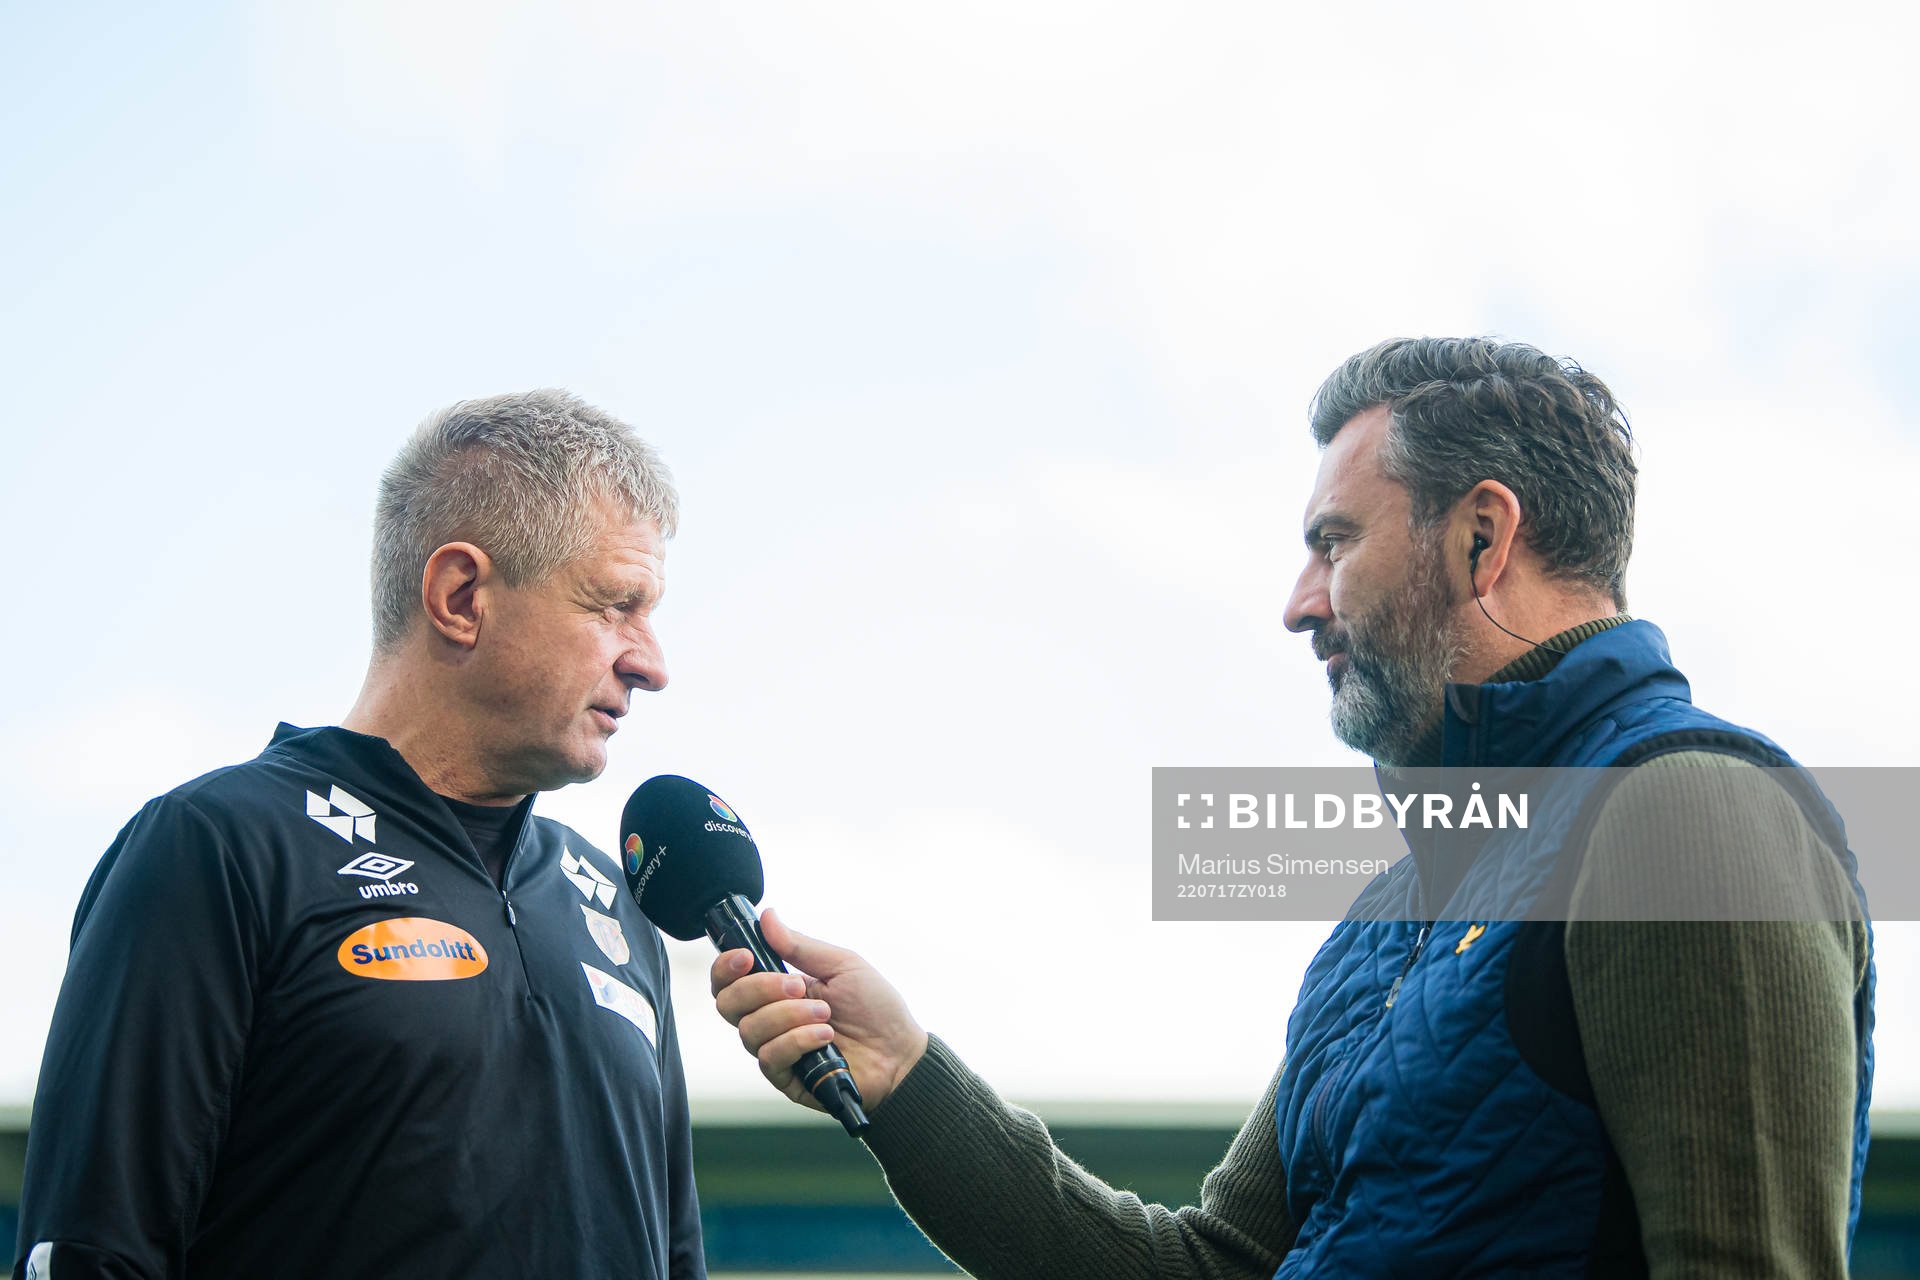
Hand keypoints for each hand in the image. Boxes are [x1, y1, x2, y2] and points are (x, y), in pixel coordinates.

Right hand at [710, 908, 927, 1113]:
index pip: (729, 980)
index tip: (746, 957)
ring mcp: (776, 1048)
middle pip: (728, 1004)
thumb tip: (767, 917)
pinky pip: (770, 1057)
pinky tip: (825, 1038)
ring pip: (749, 1030)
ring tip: (825, 1014)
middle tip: (797, 985)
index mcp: (776, 989)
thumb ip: (799, 945)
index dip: (726, 967)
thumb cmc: (875, 1007)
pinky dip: (798, 1040)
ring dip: (788, 1016)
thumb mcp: (841, 965)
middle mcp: (769, 1018)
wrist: (900, 1052)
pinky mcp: (786, 1077)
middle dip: (760, 989)